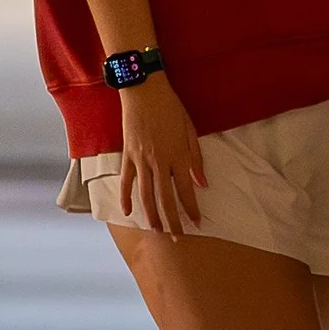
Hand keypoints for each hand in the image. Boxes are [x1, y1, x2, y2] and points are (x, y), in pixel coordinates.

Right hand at [117, 74, 205, 233]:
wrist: (144, 91)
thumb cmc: (171, 108)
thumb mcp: (190, 131)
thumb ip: (196, 159)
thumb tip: (202, 183)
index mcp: (178, 156)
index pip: (186, 190)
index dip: (191, 209)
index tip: (197, 224)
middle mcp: (159, 162)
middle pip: (165, 198)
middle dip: (172, 221)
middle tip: (177, 238)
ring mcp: (140, 160)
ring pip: (145, 194)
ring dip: (150, 215)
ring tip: (156, 230)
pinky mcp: (127, 155)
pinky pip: (126, 180)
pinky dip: (126, 196)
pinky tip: (128, 211)